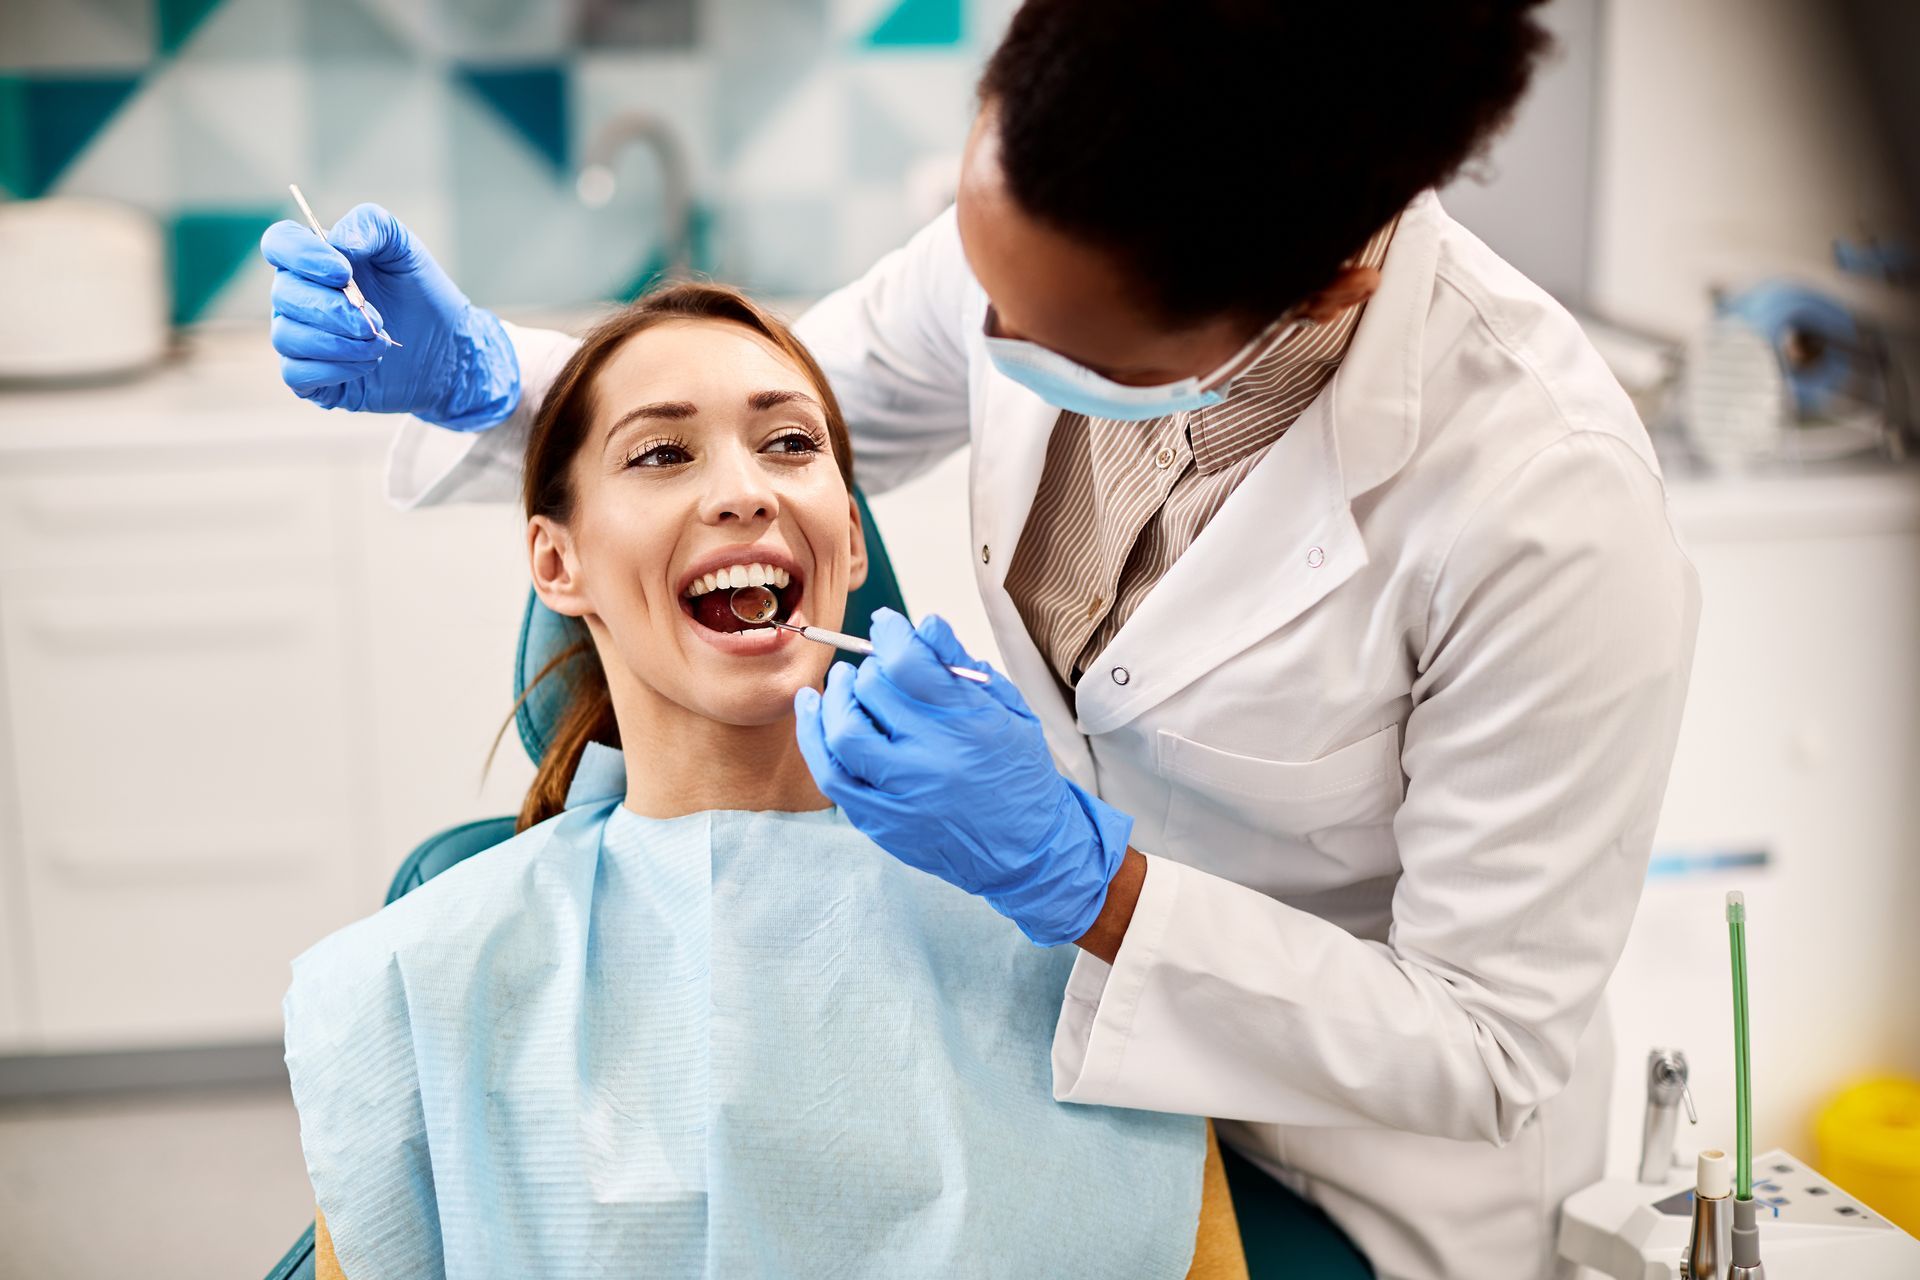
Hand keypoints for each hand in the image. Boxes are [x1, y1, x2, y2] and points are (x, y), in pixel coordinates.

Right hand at [260, 203, 518, 429]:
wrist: (446, 349)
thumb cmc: (420, 294)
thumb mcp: (404, 249)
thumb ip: (371, 226)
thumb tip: (339, 242)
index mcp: (313, 260)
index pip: (279, 243)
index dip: (302, 256)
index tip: (343, 272)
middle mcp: (297, 297)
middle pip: (284, 295)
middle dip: (334, 309)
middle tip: (377, 320)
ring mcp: (300, 338)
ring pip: (287, 337)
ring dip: (339, 342)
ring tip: (380, 343)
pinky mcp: (310, 379)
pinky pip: (295, 373)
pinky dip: (334, 369)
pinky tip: (367, 364)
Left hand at [793, 609, 1131, 946]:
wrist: (1026, 852)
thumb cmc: (1019, 774)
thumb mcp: (1010, 710)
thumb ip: (961, 666)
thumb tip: (923, 625)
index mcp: (969, 724)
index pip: (908, 663)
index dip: (889, 634)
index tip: (886, 626)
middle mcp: (932, 759)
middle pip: (873, 691)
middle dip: (869, 668)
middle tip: (873, 666)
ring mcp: (902, 794)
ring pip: (844, 731)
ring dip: (835, 697)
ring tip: (842, 684)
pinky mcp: (881, 821)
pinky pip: (832, 775)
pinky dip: (815, 737)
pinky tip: (814, 711)